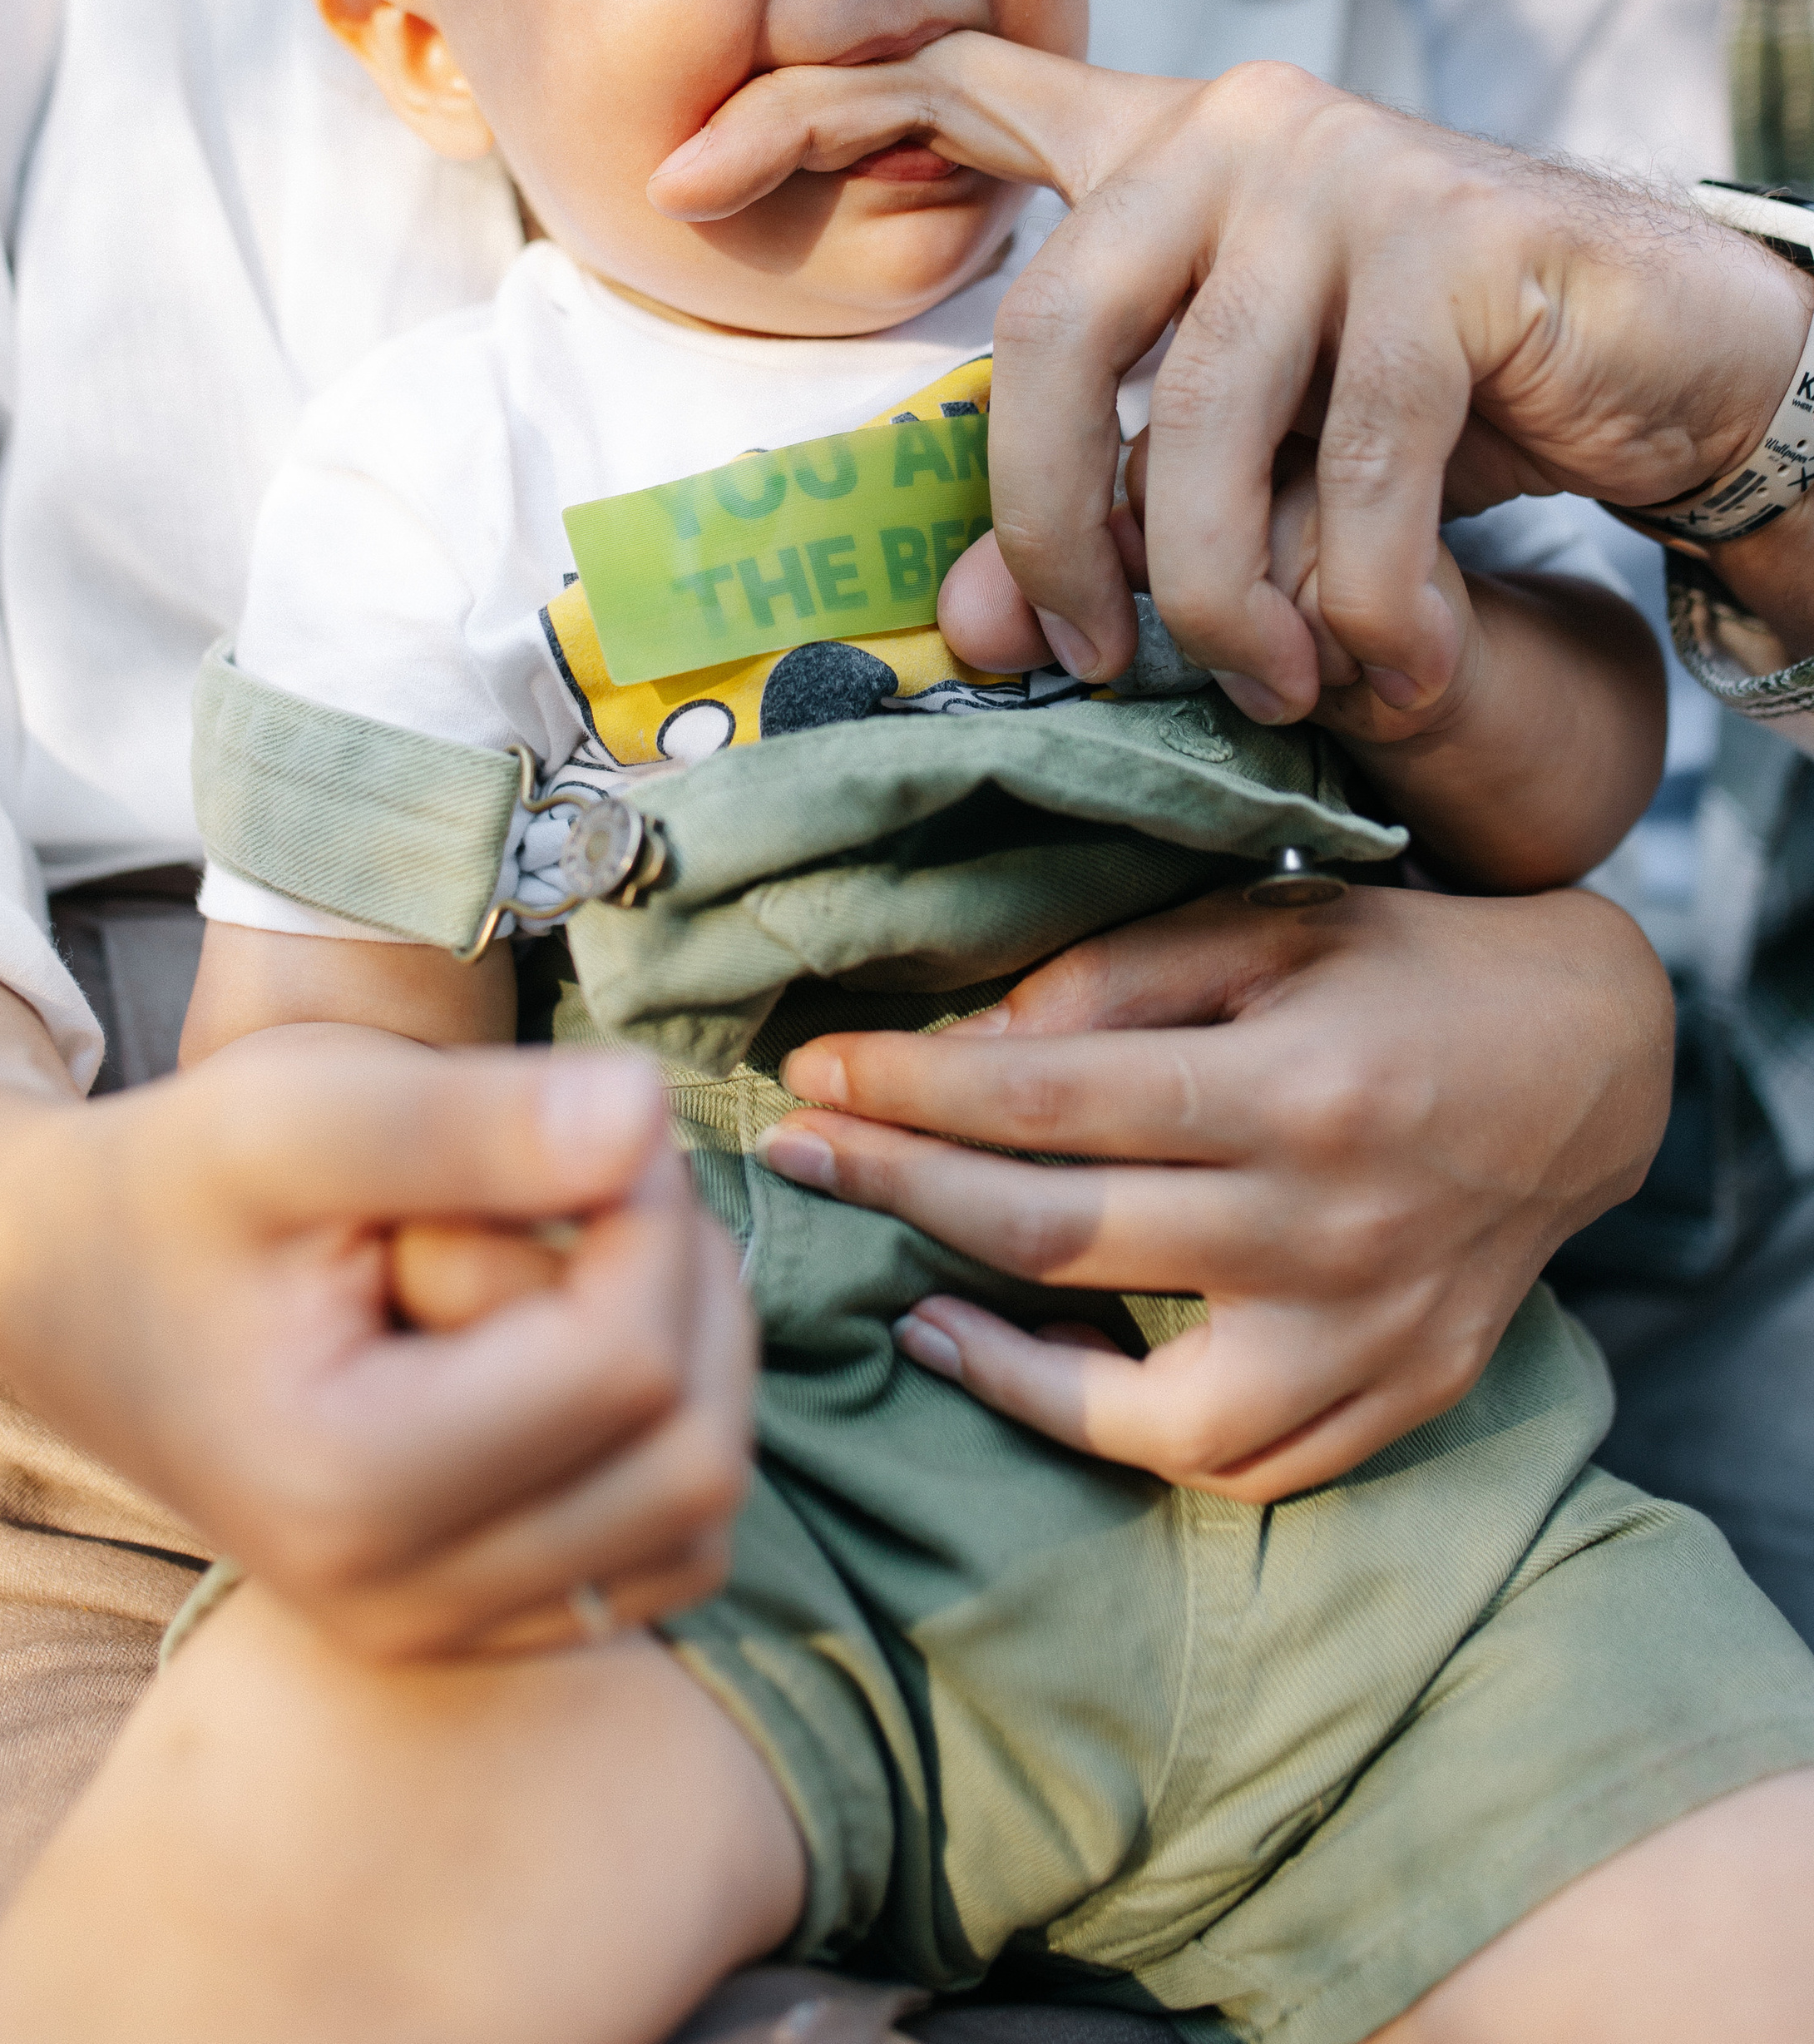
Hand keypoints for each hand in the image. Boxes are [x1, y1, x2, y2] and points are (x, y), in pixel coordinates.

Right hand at [0, 901, 755, 1669]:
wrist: (61, 1275)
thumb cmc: (172, 1177)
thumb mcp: (294, 1107)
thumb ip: (471, 1117)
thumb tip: (650, 1114)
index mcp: (348, 1492)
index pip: (628, 1362)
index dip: (647, 1213)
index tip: (578, 1119)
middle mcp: (397, 1604)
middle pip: (691, 1451)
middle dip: (673, 1285)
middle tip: (579, 1176)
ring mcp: (436, 1632)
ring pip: (698, 1510)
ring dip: (679, 1355)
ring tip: (565, 1249)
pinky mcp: (468, 1624)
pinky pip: (661, 1553)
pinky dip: (661, 1434)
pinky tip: (571, 1330)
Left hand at [652, 38, 1813, 713]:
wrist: (1662, 348)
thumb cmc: (1432, 394)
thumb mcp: (1251, 443)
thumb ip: (1116, 495)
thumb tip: (978, 630)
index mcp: (1156, 147)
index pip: (959, 85)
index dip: (814, 118)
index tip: (680, 177)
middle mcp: (1229, 128)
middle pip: (1052, 341)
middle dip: (1048, 532)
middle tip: (1083, 660)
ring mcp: (1342, 170)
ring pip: (1207, 428)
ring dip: (1225, 603)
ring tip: (1278, 692)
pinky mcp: (1453, 241)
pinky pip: (1357, 466)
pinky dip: (1362, 605)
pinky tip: (1387, 669)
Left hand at [755, 885, 1671, 1498]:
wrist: (1593, 1065)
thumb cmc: (1407, 971)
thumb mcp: (1270, 925)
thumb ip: (1116, 981)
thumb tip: (969, 1048)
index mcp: (1294, 1087)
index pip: (1050, 1098)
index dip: (910, 1086)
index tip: (813, 1068)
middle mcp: (1327, 1229)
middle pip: (1057, 1234)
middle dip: (897, 1186)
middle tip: (793, 1151)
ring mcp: (1363, 1339)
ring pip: (1130, 1398)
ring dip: (982, 1345)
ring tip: (893, 1289)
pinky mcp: (1389, 1399)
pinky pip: (1219, 1462)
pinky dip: (1098, 1428)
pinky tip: (1013, 1360)